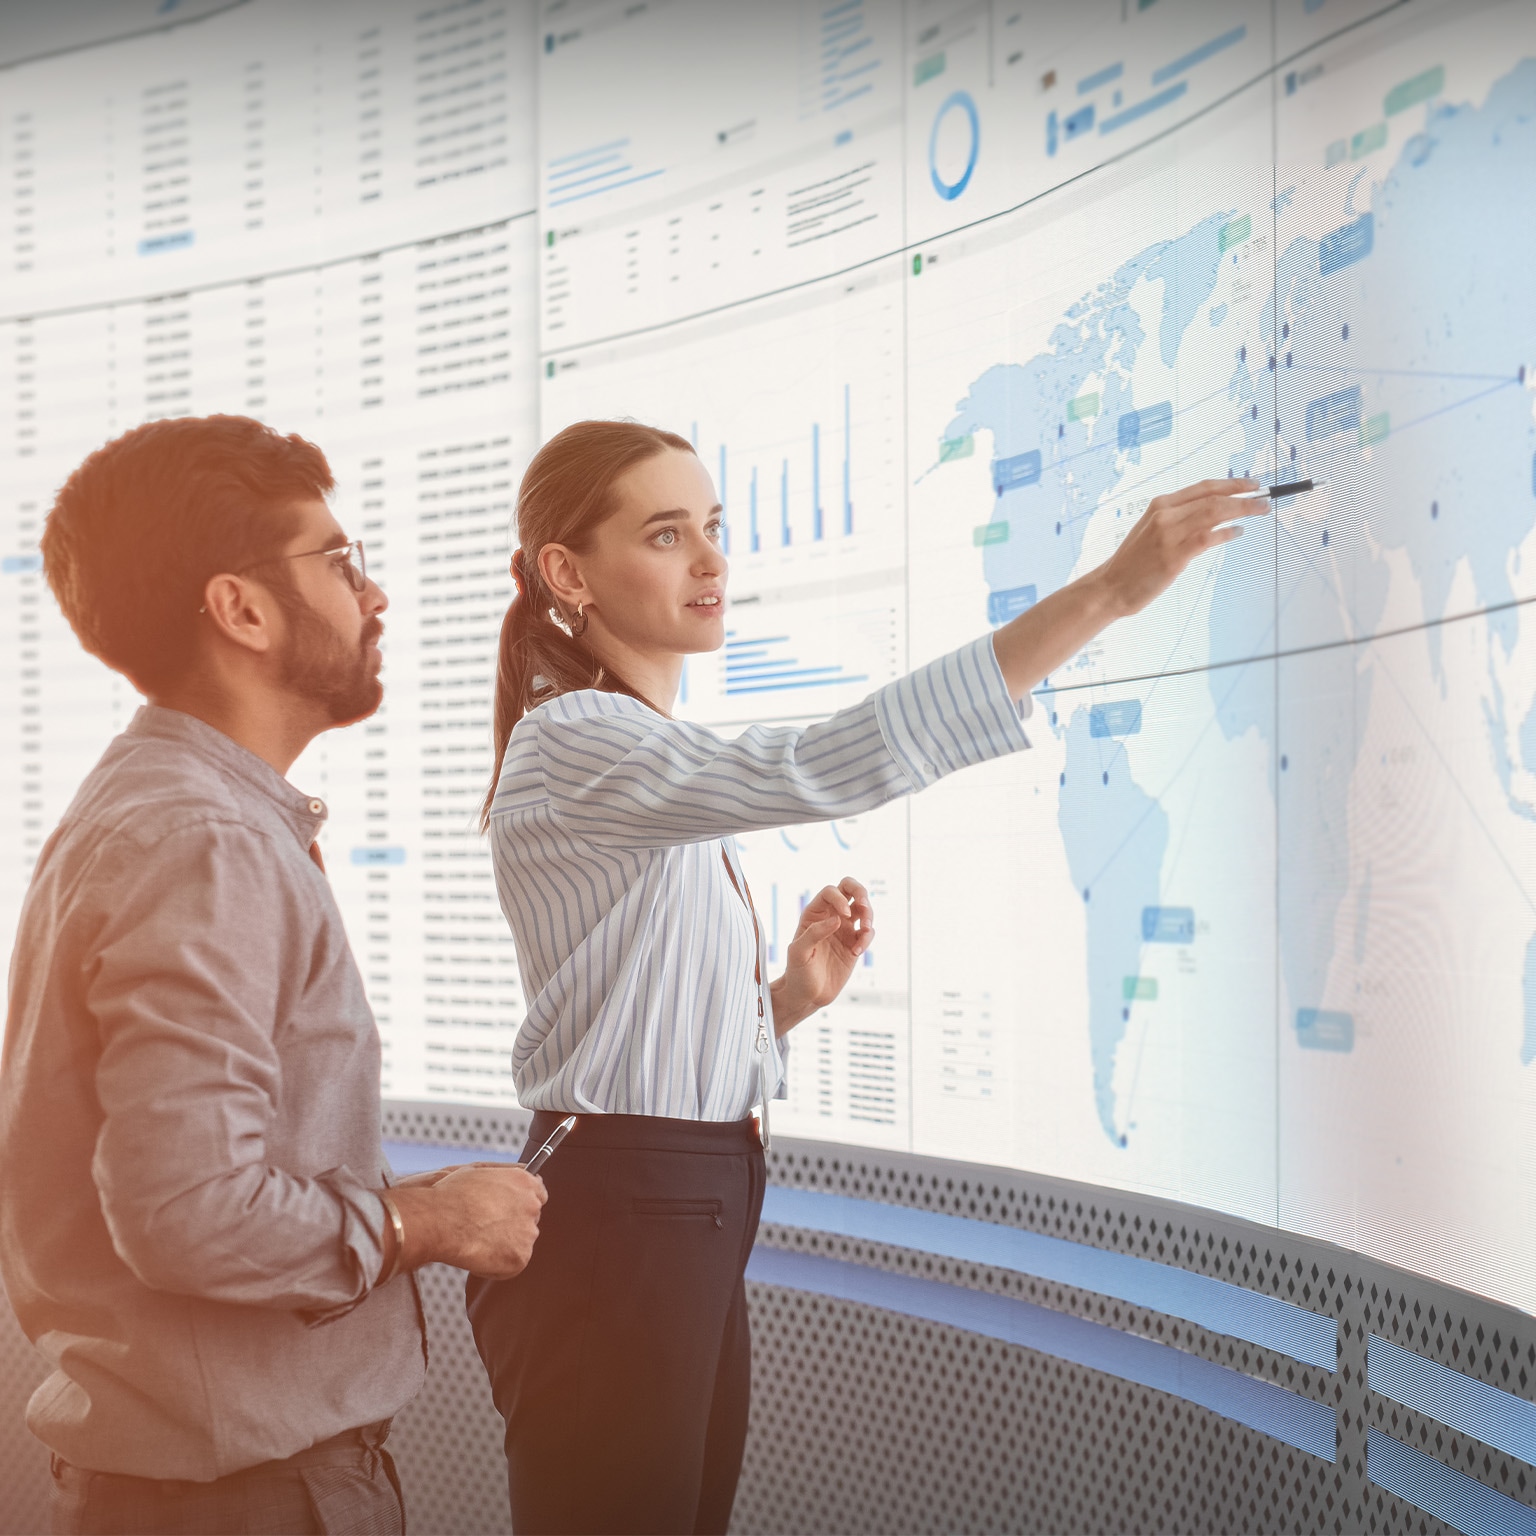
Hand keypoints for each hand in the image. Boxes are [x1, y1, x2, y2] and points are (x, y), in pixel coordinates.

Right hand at [389, 1164, 547, 1279]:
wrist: (438, 1220)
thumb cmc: (452, 1194)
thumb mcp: (481, 1169)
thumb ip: (507, 1171)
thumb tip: (524, 1170)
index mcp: (525, 1182)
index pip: (538, 1195)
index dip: (521, 1204)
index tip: (509, 1211)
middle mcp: (532, 1206)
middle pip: (531, 1219)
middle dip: (513, 1224)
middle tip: (487, 1227)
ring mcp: (528, 1233)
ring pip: (522, 1242)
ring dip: (505, 1244)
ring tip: (478, 1240)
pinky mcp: (520, 1258)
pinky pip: (513, 1264)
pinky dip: (498, 1265)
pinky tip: (478, 1254)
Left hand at [769, 877, 873, 1033]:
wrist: (807, 995)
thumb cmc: (797, 972)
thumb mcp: (798, 952)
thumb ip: (814, 933)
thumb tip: (837, 919)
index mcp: (814, 914)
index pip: (831, 892)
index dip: (840, 899)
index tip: (844, 916)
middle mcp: (830, 917)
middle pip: (850, 889)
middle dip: (861, 893)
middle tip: (864, 909)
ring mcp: (844, 929)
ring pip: (864, 908)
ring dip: (870, 917)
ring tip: (865, 933)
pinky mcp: (855, 943)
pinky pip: (868, 932)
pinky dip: (867, 939)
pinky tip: (857, 952)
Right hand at [990, 478, 1266, 699]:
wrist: (1110, 587)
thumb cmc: (1132, 564)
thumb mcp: (1151, 532)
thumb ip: (1177, 521)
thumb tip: (1212, 519)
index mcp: (1159, 505)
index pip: (1202, 487)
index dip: (1230, 483)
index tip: (1251, 484)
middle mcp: (1164, 514)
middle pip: (1213, 497)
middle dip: (1243, 495)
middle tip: (1264, 497)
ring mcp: (1169, 534)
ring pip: (1215, 513)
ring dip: (1242, 510)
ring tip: (1260, 510)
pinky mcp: (1174, 555)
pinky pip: (1209, 537)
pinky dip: (1227, 532)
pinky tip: (1237, 532)